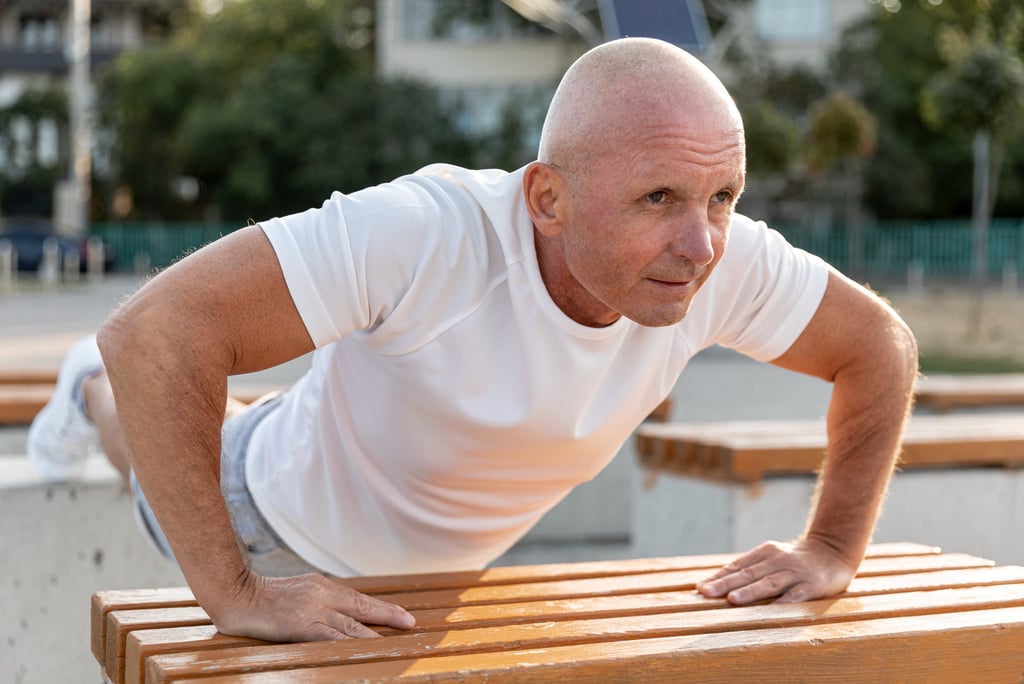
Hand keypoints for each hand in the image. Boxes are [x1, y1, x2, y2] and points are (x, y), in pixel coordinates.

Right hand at [208, 570, 415, 641]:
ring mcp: (313, 610)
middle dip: (389, 616)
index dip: (382, 609)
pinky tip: (365, 649)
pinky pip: (332, 638)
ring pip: (352, 625)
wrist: (236, 594)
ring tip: (395, 641)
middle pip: (363, 607)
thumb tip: (339, 614)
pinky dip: (350, 644)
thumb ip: (318, 601)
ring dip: (375, 635)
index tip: (402, 616)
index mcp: (322, 586)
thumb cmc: (262, 597)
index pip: (358, 599)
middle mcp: (323, 595)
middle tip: (410, 623)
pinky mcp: (302, 626)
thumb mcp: (297, 592)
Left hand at [695, 538, 855, 604]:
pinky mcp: (813, 585)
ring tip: (732, 599)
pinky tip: (773, 609)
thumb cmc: (794, 560)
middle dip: (725, 584)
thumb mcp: (771, 558)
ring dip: (750, 592)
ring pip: (770, 583)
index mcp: (765, 553)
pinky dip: (785, 602)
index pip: (737, 566)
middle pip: (748, 574)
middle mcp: (777, 561)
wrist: (833, 551)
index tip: (700, 587)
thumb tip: (718, 582)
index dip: (718, 577)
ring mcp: (795, 573)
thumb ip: (750, 569)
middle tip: (704, 592)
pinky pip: (797, 595)